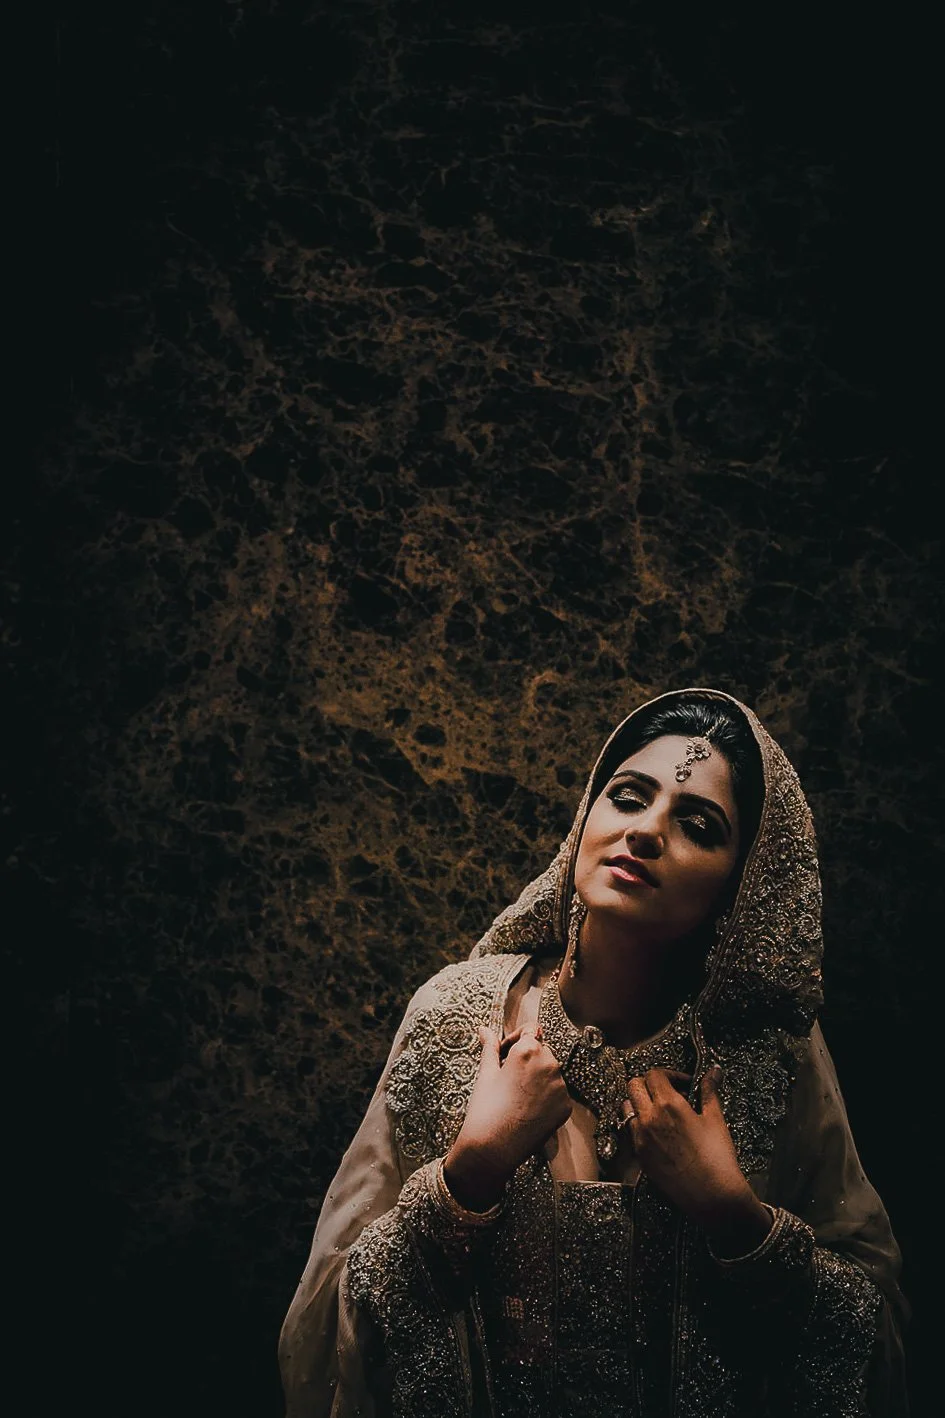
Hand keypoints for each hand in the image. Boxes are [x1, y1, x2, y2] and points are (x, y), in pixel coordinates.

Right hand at [444, 1025, 571, 1210]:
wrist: (494, 1148)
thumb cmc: (486, 1109)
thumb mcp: (486, 1073)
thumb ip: (490, 1047)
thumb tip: (485, 1030)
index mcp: (528, 1051)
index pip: (530, 1030)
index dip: (515, 1039)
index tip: (505, 1052)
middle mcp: (549, 1064)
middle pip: (541, 1051)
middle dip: (526, 1059)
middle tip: (506, 1076)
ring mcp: (560, 1086)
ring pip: (550, 1072)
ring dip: (537, 1077)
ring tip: (515, 1095)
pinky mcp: (565, 1106)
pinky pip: (556, 1093)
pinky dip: (545, 1096)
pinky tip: (526, 1107)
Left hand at [623, 1066, 771, 1255]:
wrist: (712, 1196)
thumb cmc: (717, 1159)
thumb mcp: (715, 1119)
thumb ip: (709, 1091)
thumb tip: (713, 1072)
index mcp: (669, 1105)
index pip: (654, 1074)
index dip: (668, 1074)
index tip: (681, 1082)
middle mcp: (649, 1118)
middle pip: (634, 1085)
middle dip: (649, 1084)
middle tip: (667, 1093)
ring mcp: (641, 1138)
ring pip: (628, 1108)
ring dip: (640, 1103)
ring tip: (661, 1112)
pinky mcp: (640, 1156)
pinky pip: (631, 1131)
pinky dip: (640, 1125)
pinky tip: (659, 1132)